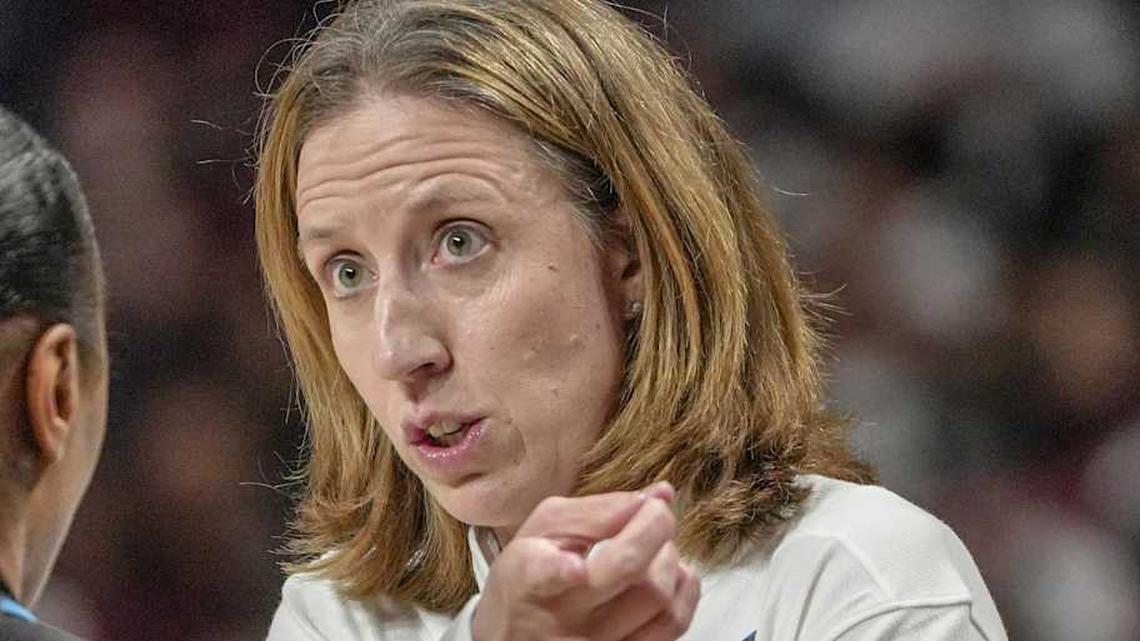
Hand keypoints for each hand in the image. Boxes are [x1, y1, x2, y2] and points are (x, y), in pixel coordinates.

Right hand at [471, 483, 700, 640]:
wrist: (515, 638)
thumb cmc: (527, 580)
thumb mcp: (541, 533)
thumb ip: (595, 510)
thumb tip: (657, 495)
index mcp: (531, 582)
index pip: (544, 578)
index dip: (560, 572)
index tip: (573, 568)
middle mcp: (565, 620)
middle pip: (626, 571)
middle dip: (653, 527)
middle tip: (655, 510)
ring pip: (659, 598)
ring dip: (670, 559)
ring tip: (656, 545)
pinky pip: (674, 625)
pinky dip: (684, 588)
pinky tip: (667, 573)